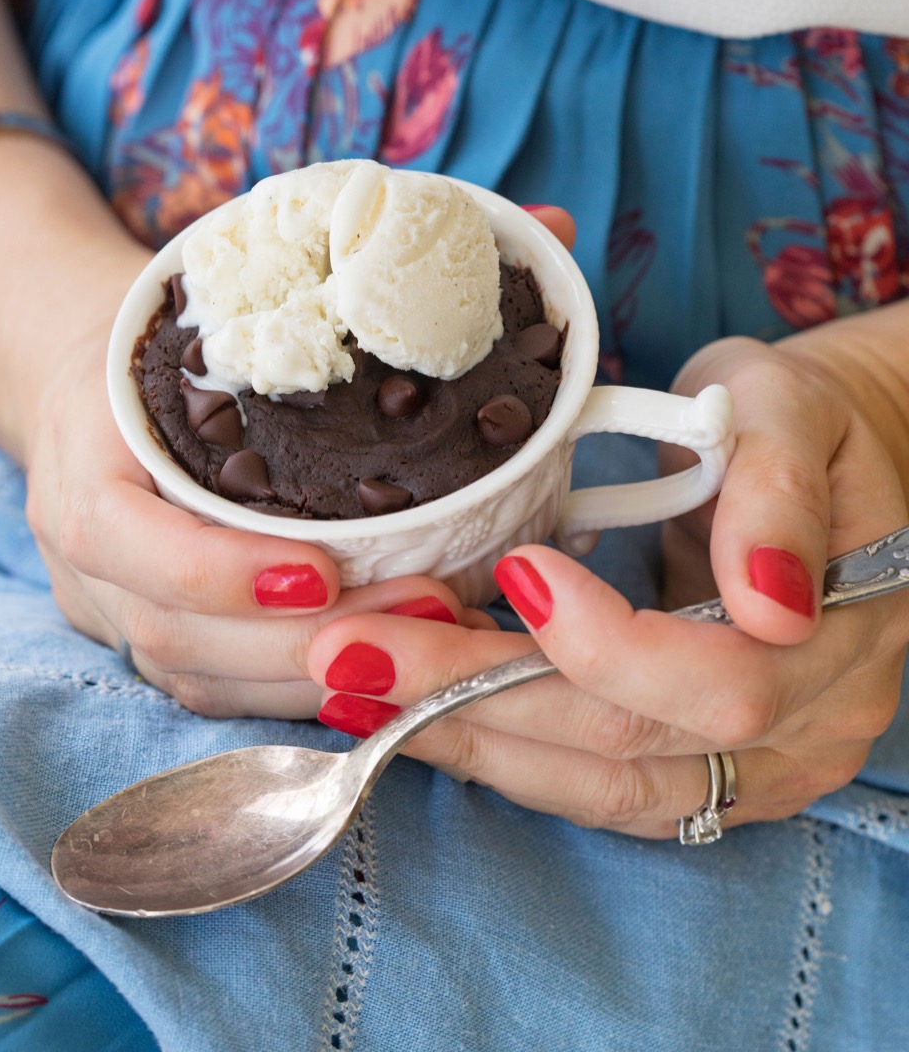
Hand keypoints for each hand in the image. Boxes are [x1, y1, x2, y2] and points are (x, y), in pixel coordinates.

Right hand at [25, 322, 471, 718]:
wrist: (92, 399)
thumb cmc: (160, 355)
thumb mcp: (195, 338)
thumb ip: (265, 374)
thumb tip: (401, 396)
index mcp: (81, 476)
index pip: (131, 547)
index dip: (223, 574)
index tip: (323, 573)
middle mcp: (86, 566)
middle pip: (178, 636)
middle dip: (305, 642)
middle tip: (421, 611)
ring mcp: (113, 617)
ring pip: (204, 682)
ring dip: (319, 676)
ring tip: (424, 643)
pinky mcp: (151, 645)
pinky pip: (221, 691)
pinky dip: (303, 687)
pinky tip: (384, 665)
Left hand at [307, 332, 908, 836]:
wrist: (810, 469)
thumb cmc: (793, 424)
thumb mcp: (791, 410)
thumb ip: (780, 491)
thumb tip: (767, 604)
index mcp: (843, 640)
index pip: (722, 681)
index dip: (606, 643)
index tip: (514, 568)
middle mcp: (803, 732)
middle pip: (628, 743)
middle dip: (476, 698)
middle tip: (353, 649)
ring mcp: (750, 771)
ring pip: (595, 786)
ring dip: (463, 737)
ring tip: (353, 688)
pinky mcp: (693, 774)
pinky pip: (586, 784)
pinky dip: (493, 747)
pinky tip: (411, 709)